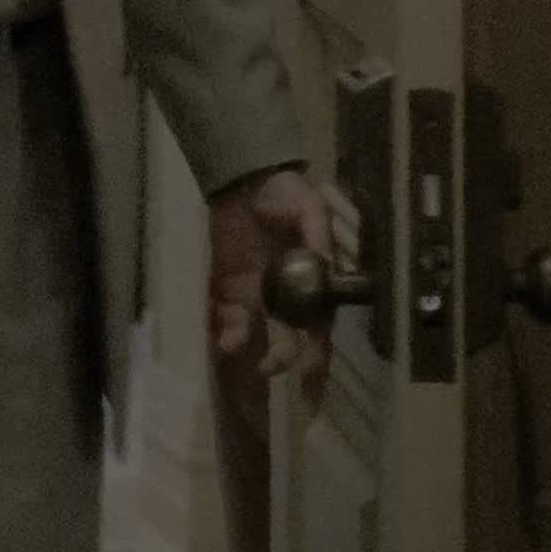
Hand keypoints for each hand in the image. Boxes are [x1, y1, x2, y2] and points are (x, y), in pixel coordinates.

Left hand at [206, 165, 335, 396]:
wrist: (243, 179)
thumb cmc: (284, 192)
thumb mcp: (308, 206)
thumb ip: (318, 236)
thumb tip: (326, 266)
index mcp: (312, 282)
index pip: (319, 324)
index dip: (319, 351)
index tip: (313, 372)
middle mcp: (287, 297)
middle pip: (290, 338)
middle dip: (283, 359)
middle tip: (270, 368)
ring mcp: (256, 296)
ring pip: (257, 334)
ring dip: (251, 347)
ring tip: (238, 349)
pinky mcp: (228, 290)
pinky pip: (228, 318)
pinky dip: (226, 330)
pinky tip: (224, 337)